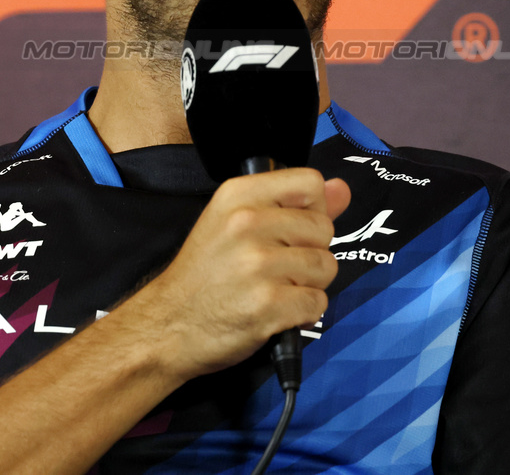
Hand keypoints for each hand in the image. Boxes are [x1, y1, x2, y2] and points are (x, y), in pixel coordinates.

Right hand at [119, 168, 349, 382]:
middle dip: (310, 251)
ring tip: (276, 289)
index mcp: (239, 195)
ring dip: (309, 284)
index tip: (292, 229)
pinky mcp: (268, 305)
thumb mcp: (234, 222)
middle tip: (278, 267)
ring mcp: (258, 266)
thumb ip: (292, 204)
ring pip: (325, 266)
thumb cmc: (204, 274)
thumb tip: (341, 189)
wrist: (168, 325)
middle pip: (324, 228)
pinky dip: (303, 313)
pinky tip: (277, 311)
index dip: (313, 208)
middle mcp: (247, 224)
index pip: (310, 184)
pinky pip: (317, 302)